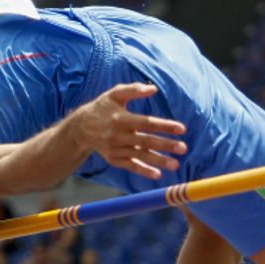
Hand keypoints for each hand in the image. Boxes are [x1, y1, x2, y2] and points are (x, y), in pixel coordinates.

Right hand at [71, 83, 186, 179]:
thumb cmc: (102, 107)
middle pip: (146, 141)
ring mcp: (116, 149)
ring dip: (158, 161)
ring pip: (140, 156)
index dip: (164, 126)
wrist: (81, 128)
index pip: (147, 123)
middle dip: (165, 145)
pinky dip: (143, 171)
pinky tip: (157, 174)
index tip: (182, 128)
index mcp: (121, 118)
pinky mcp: (113, 159)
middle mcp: (118, 135)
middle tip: (183, 148)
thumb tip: (154, 89)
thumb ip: (133, 90)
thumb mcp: (114, 94)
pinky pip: (130, 166)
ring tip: (175, 164)